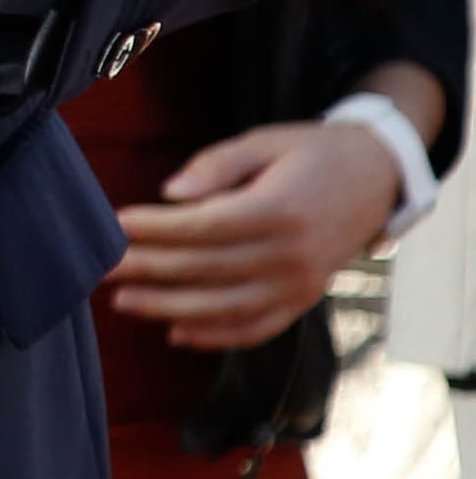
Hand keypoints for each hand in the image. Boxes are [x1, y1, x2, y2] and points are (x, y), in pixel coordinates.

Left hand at [107, 121, 406, 351]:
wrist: (376, 179)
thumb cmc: (310, 154)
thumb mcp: (264, 143)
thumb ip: (217, 165)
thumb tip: (172, 193)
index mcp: (280, 211)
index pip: (205, 228)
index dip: (157, 229)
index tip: (116, 225)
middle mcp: (293, 256)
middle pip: (208, 269)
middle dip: (149, 270)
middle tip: (102, 268)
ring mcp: (302, 285)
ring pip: (227, 307)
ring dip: (171, 308)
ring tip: (123, 301)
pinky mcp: (304, 300)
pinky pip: (257, 327)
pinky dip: (216, 336)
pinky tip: (176, 332)